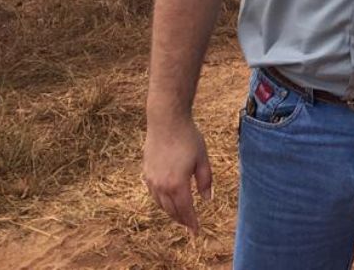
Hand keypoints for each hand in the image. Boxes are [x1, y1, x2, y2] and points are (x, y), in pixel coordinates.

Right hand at [142, 116, 212, 234]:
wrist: (166, 122)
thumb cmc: (188, 138)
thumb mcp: (203, 159)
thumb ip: (205, 181)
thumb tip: (207, 199)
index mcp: (178, 184)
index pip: (186, 210)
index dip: (191, 222)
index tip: (196, 232)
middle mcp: (162, 186)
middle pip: (172, 210)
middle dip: (182, 220)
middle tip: (190, 226)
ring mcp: (151, 180)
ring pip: (161, 204)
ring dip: (171, 212)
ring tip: (180, 216)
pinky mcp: (146, 173)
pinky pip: (154, 194)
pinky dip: (162, 201)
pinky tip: (168, 201)